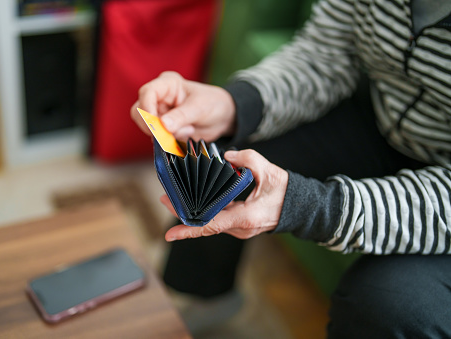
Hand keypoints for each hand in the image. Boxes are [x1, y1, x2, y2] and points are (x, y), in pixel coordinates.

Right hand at [131, 71, 235, 140]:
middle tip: (174, 132)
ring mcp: (159, 113)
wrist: (223, 117)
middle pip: (139, 112)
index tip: (156, 125)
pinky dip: (169, 141)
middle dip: (155, 126)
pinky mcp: (163, 128)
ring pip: (147, 127)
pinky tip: (186, 134)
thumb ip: (181, 116)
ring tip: (188, 130)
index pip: (147, 93)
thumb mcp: (200, 108)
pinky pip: (156, 137)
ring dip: (165, 135)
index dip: (147, 109)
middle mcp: (159, 97)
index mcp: (167, 84)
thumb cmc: (213, 104)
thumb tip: (162, 125)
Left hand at [161, 149, 288, 240]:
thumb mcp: (270, 171)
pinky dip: (204, 212)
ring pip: (210, 223)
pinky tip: (193, 201)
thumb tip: (227, 156)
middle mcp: (240, 228)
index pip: (212, 226)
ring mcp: (240, 229)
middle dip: (183, 215)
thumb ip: (248, 159)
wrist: (299, 207)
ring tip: (173, 198)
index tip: (170, 234)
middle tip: (165, 200)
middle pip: (206, 225)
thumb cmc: (285, 191)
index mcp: (246, 217)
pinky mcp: (239, 226)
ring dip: (192, 213)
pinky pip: (217, 221)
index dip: (190, 230)